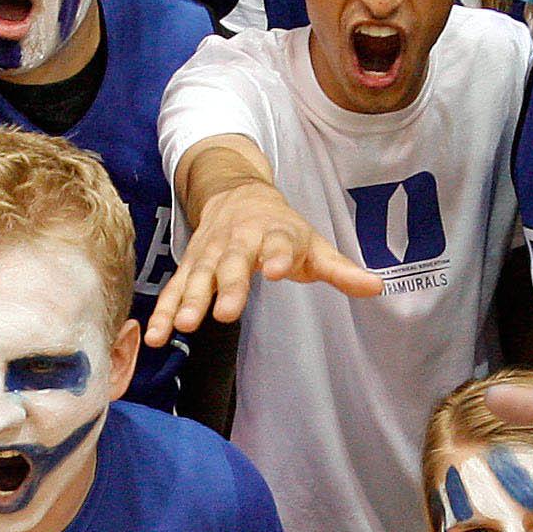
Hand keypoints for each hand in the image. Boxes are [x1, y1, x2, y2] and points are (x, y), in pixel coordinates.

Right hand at [146, 181, 378, 345]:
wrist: (237, 194)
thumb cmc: (283, 228)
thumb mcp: (313, 244)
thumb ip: (340, 270)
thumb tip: (377, 288)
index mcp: (273, 233)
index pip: (277, 243)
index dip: (276, 255)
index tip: (275, 271)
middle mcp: (238, 241)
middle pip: (232, 263)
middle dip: (228, 286)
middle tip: (225, 313)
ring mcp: (210, 253)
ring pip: (198, 276)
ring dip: (190, 300)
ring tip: (185, 325)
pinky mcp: (190, 266)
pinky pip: (174, 289)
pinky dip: (164, 311)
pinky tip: (155, 336)